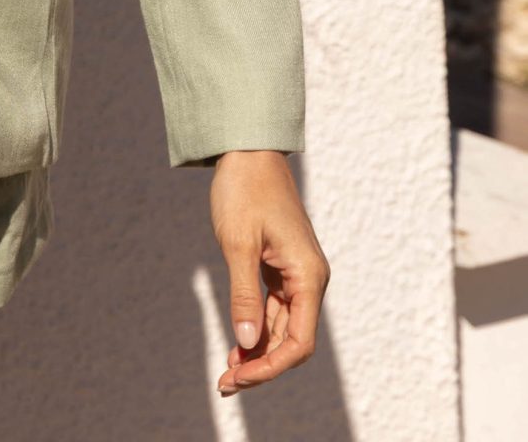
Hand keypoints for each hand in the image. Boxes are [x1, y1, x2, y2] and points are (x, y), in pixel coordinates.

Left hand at [210, 149, 329, 395]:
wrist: (248, 150)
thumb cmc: (244, 190)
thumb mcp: (237, 243)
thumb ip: (244, 294)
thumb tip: (247, 343)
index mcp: (308, 275)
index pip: (299, 341)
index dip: (271, 367)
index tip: (239, 378)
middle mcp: (309, 279)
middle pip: (292, 340)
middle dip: (262, 365)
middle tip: (225, 384)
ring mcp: (297, 273)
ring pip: (283, 327)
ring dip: (258, 351)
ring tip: (227, 372)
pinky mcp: (283, 267)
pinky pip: (275, 309)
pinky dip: (257, 328)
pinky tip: (237, 345)